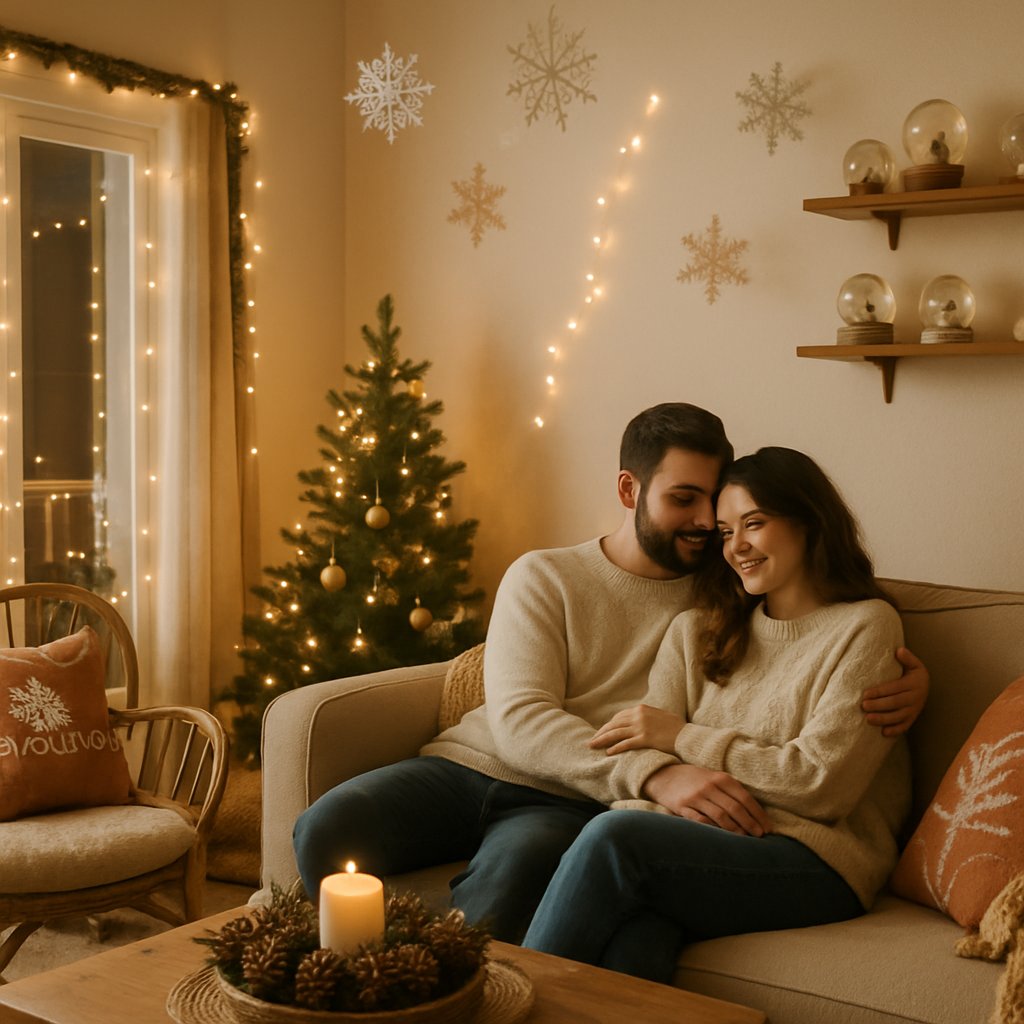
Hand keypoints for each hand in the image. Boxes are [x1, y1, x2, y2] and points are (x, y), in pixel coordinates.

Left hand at [590, 704, 683, 754]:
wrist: (687, 736)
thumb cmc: (676, 728)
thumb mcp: (659, 716)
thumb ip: (646, 717)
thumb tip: (637, 720)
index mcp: (641, 709)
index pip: (619, 717)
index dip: (609, 726)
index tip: (602, 732)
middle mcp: (639, 716)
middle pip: (614, 724)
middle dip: (601, 732)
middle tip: (592, 740)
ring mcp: (641, 727)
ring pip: (616, 733)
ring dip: (602, 740)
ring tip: (593, 746)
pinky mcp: (645, 739)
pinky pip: (625, 744)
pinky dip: (615, 748)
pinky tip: (608, 753)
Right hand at [642, 763, 772, 836]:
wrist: (664, 775)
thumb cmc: (695, 780)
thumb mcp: (714, 778)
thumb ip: (731, 791)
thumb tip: (755, 813)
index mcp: (721, 778)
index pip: (745, 798)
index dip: (758, 814)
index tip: (768, 828)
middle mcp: (709, 786)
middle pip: (735, 808)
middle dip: (750, 823)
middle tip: (760, 836)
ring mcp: (696, 796)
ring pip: (720, 816)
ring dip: (735, 829)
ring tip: (745, 839)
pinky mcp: (683, 806)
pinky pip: (701, 820)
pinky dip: (714, 829)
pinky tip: (723, 837)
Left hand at [861, 647, 929, 736]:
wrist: (926, 687)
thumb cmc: (914, 674)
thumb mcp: (914, 664)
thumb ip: (907, 658)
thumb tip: (899, 650)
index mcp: (913, 684)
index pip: (894, 688)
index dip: (880, 692)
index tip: (865, 694)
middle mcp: (915, 698)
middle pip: (895, 703)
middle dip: (878, 705)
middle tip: (863, 706)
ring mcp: (914, 710)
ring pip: (898, 716)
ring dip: (883, 719)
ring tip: (868, 719)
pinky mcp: (913, 718)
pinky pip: (905, 726)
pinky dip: (895, 730)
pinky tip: (883, 733)